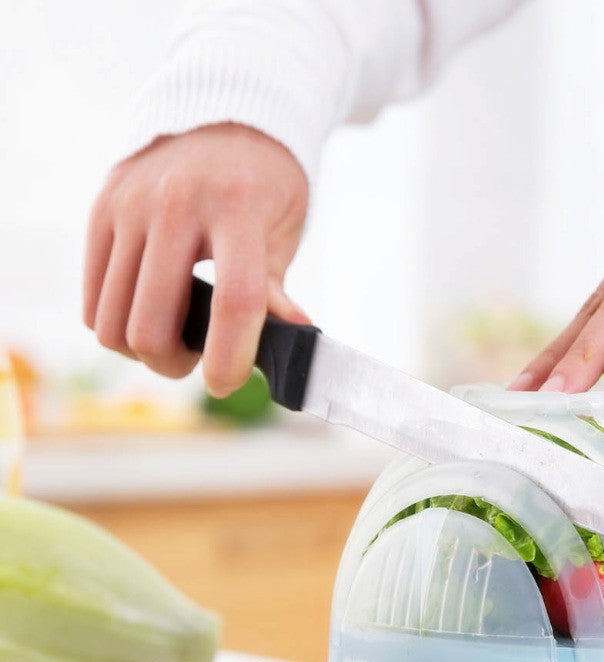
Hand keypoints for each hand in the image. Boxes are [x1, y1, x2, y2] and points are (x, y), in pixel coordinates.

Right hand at [83, 123, 308, 396]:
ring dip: (143, 352)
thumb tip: (290, 340)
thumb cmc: (264, 183)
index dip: (230, 358)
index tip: (227, 382)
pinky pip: (92, 300)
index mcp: (237, 207)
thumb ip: (276, 289)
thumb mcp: (284, 228)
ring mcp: (130, 206)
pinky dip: (116, 327)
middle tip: (198, 363)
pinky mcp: (101, 212)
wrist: (221, 116)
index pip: (234, 302)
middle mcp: (175, 204)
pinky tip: (148, 316)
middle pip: (154, 324)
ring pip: (113, 321)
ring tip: (174, 342)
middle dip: (176, 365)